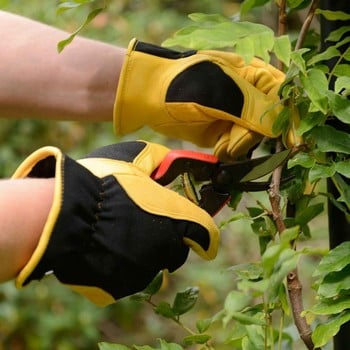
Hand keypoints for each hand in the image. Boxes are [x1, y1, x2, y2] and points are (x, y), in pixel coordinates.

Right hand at [12, 141, 218, 305]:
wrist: (62, 214)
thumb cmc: (101, 182)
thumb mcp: (132, 157)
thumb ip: (157, 158)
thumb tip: (169, 158)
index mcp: (175, 219)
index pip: (205, 233)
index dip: (203, 233)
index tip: (201, 236)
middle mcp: (164, 250)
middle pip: (175, 250)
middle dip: (167, 238)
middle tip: (143, 222)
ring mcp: (141, 272)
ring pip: (150, 265)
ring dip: (141, 252)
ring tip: (116, 232)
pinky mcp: (118, 287)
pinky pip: (126, 277)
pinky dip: (120, 265)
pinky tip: (103, 248)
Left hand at [114, 39, 297, 160]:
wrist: (152, 97)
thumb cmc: (184, 85)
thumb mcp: (219, 92)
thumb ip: (250, 107)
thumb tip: (278, 124)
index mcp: (253, 76)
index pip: (282, 98)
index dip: (289, 118)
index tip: (293, 141)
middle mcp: (247, 96)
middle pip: (268, 123)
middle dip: (251, 136)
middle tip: (231, 143)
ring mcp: (234, 115)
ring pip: (252, 139)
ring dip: (238, 146)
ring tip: (220, 143)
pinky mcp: (222, 132)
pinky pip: (236, 147)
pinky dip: (229, 152)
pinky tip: (217, 148)